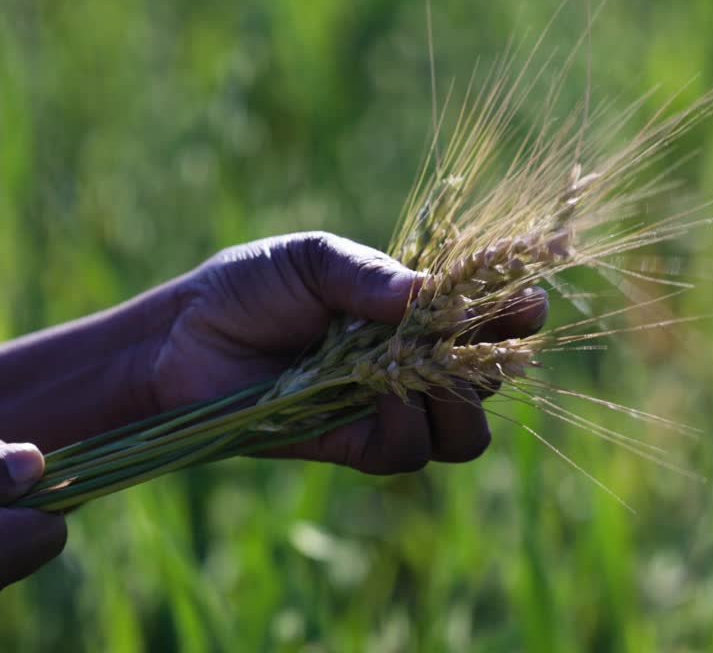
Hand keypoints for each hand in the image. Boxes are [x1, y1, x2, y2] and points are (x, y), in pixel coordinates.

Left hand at [145, 232, 546, 473]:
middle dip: (497, 362)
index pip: (484, 318)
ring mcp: (386, 409)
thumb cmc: (249, 287)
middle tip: (485, 340)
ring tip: (428, 367)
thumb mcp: (312, 261)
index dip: (514, 312)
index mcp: (410, 311)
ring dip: (458, 401)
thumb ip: (368, 275)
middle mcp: (410, 363)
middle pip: (488, 380)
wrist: (184, 338)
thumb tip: (428, 294)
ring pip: (462, 431)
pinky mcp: (354, 446)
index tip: (529, 301)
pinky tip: (380, 387)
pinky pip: (408, 452)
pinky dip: (408, 422)